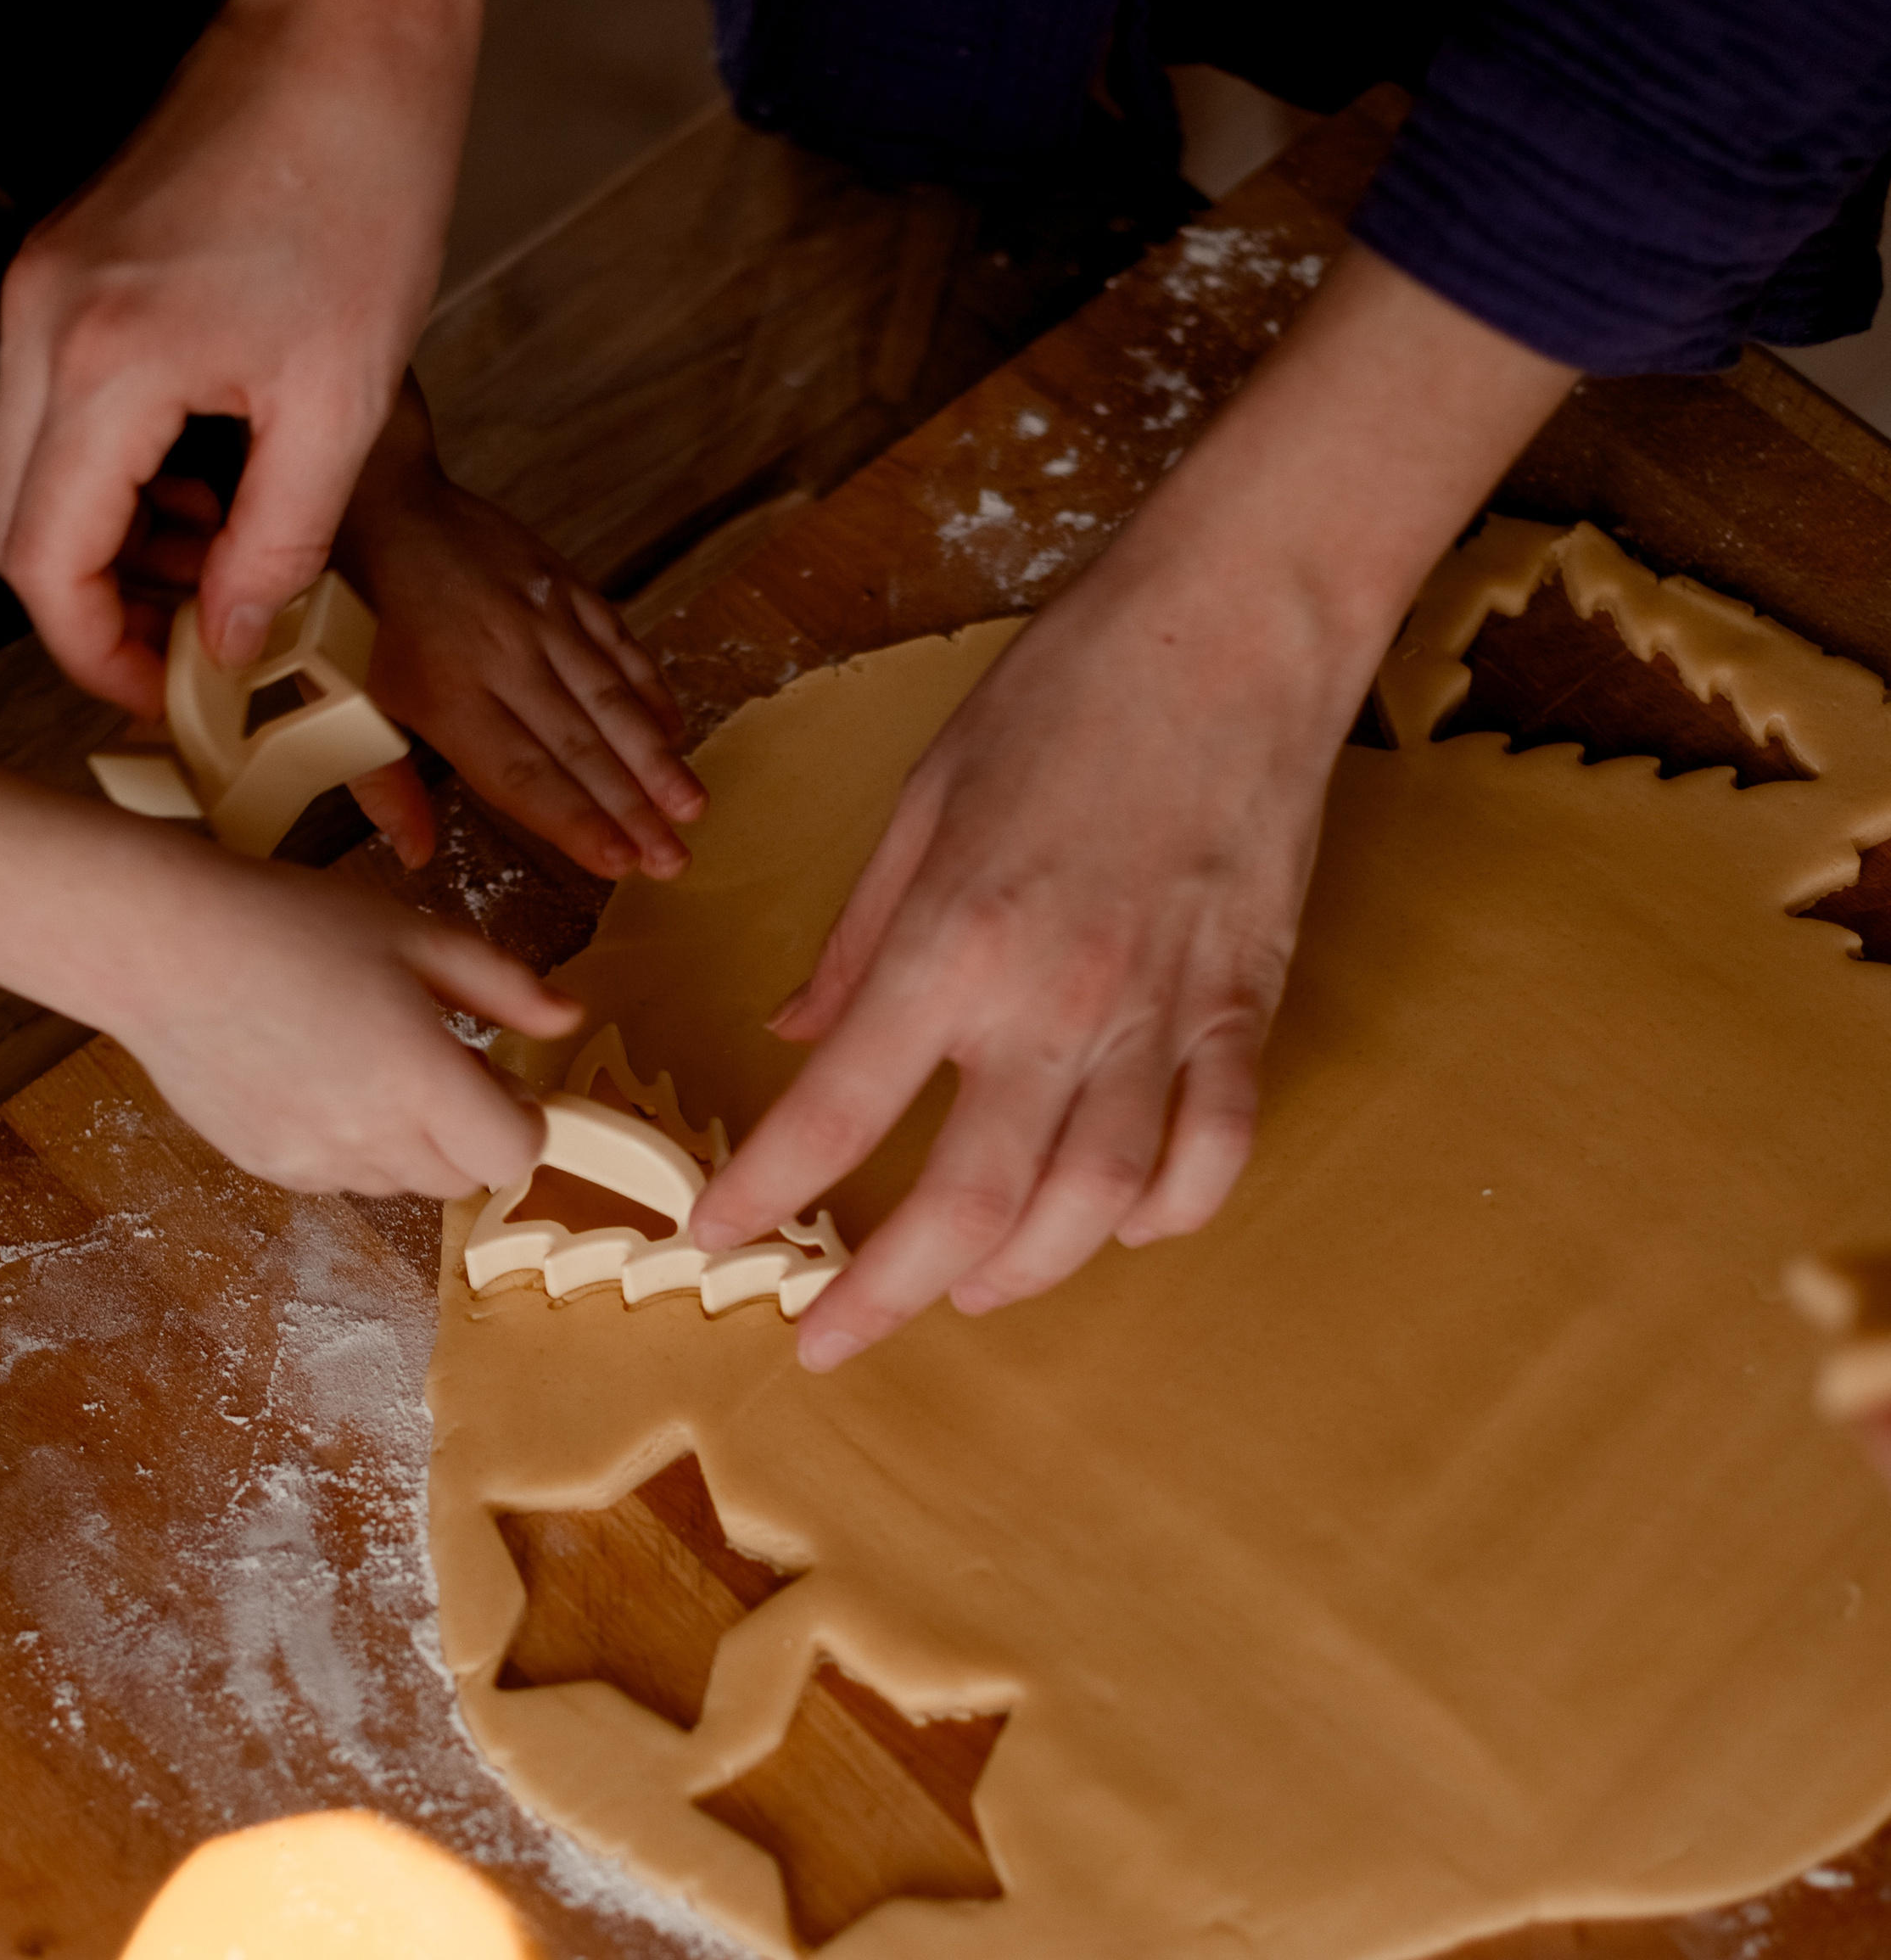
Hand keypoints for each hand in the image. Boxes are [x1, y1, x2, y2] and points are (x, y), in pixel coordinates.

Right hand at [0, 0, 460, 713]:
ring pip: (21, 471)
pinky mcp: (65, 265)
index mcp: (103, 364)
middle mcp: (39, 322)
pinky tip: (205, 484)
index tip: (174, 693)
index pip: (42, 563)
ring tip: (215, 565)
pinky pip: (51, 407)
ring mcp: (41, 287)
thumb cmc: (365, 197)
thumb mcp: (344, 406)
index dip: (98, 654)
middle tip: (190, 647)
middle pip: (5, 527)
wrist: (347, 36)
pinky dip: (110, 471)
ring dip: (100, 541)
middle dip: (88, 608)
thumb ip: (277, 542)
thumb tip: (229, 644)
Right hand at [106, 847, 575, 1199]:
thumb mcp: (417, 934)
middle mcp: (370, 1136)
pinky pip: (340, 1177)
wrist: (161, 946)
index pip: (512, 1154)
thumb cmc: (290, 923)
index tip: (503, 1081)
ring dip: (410, 1141)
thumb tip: (568, 1017)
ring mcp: (314, 1159)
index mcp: (419, 1079)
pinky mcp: (267, 1165)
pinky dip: (351, 1144)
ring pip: (401, 1182)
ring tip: (371, 1061)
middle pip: (461, 1177)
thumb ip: (504, 986)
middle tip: (438, 1061)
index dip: (523, 1121)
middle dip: (469, 1131)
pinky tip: (320, 1077)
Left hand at [336, 383, 704, 878]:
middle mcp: (502, 654)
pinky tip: (675, 731)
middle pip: (581, 746)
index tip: (619, 862)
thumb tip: (415, 855)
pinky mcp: (562, 582)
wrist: (376, 493)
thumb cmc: (348, 606)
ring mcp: (540, 614)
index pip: (521, 772)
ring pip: (611, 698)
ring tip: (692, 807)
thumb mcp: (342, 696)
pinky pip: (618, 642)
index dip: (573, 821)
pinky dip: (650, 687)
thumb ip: (383, 781)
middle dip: (634, 809)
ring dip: (657, 758)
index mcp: (443, 691)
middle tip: (674, 859)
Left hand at [692, 536, 1359, 1363]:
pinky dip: (1167, 1212)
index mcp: (952, 942)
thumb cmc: (1070, 689)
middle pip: (967, 1209)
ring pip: (1094, 1208)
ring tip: (968, 1292)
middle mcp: (1055, 1002)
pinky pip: (1212, 1153)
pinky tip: (1120, 1223)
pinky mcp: (1245, 1007)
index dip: (761, 1194)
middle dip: (885, 1296)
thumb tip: (802, 1037)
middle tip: (830, 1337)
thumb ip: (861, 939)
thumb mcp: (923, 798)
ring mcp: (1162, 1015)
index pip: (833, 1115)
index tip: (713, 1235)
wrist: (1236, 623)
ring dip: (1022, 1275)